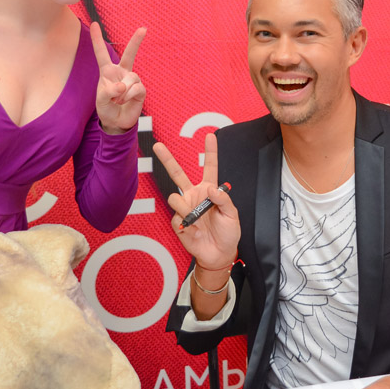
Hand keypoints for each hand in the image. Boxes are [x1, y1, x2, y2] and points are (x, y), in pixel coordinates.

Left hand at [90, 22, 146, 132]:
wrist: (116, 121)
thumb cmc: (106, 108)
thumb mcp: (101, 100)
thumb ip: (108, 91)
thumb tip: (123, 86)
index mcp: (107, 71)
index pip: (101, 53)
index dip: (97, 39)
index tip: (95, 23)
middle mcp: (122, 72)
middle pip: (129, 54)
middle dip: (136, 41)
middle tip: (144, 28)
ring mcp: (133, 80)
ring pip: (131, 79)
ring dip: (123, 92)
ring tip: (118, 100)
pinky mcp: (141, 90)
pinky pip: (137, 88)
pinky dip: (129, 95)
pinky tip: (125, 101)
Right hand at [152, 133, 239, 270]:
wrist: (218, 253)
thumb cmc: (228, 233)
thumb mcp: (232, 215)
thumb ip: (223, 199)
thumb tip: (211, 187)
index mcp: (209, 190)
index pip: (209, 167)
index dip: (210, 152)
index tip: (210, 135)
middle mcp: (195, 195)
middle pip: (177, 173)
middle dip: (166, 159)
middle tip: (157, 145)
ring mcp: (185, 207)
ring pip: (174, 197)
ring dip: (185, 207)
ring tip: (196, 218)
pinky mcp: (178, 221)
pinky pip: (176, 216)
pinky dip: (187, 224)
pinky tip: (195, 231)